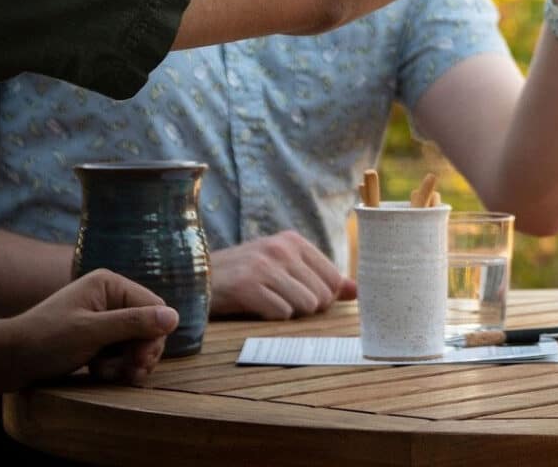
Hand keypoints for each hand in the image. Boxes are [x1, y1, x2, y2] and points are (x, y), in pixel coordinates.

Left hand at [0, 269, 177, 392]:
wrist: (8, 360)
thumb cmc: (46, 340)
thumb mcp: (91, 332)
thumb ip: (133, 323)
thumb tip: (174, 317)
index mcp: (110, 284)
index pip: (153, 307)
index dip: (154, 336)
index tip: (141, 363)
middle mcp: (110, 296)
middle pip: (148, 325)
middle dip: (142, 351)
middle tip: (131, 375)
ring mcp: (103, 316)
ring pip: (136, 341)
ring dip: (129, 362)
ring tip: (110, 376)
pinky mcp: (96, 336)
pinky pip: (121, 350)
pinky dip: (116, 365)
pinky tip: (100, 373)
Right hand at [209, 232, 356, 319]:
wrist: (201, 278)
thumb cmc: (247, 274)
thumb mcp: (284, 266)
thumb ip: (321, 277)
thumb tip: (356, 291)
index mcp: (293, 241)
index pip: (334, 278)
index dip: (324, 297)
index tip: (302, 296)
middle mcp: (281, 249)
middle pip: (322, 296)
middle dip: (306, 307)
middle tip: (281, 300)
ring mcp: (265, 266)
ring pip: (305, 306)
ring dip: (289, 313)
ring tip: (268, 302)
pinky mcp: (248, 286)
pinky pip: (281, 314)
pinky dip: (271, 317)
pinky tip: (255, 307)